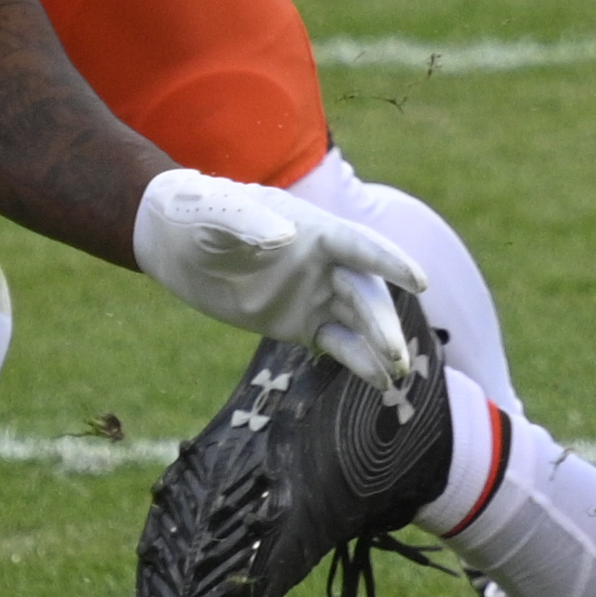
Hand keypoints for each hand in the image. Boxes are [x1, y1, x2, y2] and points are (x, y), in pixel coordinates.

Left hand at [130, 169, 427, 391]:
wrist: (176, 243)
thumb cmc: (201, 214)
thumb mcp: (221, 215)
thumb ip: (250, 224)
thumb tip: (282, 238)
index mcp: (314, 230)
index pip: (361, 247)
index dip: (390, 263)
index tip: (420, 282)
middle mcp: (324, 263)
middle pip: (365, 293)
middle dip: (383, 323)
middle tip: (396, 353)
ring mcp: (314, 295)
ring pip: (358, 321)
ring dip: (379, 345)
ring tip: (396, 376)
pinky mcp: (299, 324)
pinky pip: (337, 343)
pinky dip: (359, 361)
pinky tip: (378, 382)